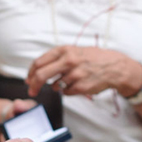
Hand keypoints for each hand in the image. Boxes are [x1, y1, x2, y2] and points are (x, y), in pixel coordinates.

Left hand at [26, 46, 141, 97]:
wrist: (114, 67)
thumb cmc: (92, 58)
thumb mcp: (74, 51)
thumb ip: (57, 58)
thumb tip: (38, 70)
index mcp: (64, 50)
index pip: (39, 62)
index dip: (31, 73)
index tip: (28, 79)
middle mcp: (68, 61)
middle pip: (42, 75)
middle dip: (34, 85)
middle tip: (31, 91)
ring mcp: (75, 74)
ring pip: (55, 85)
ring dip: (58, 86)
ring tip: (71, 79)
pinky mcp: (80, 86)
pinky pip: (66, 92)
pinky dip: (68, 90)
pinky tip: (78, 83)